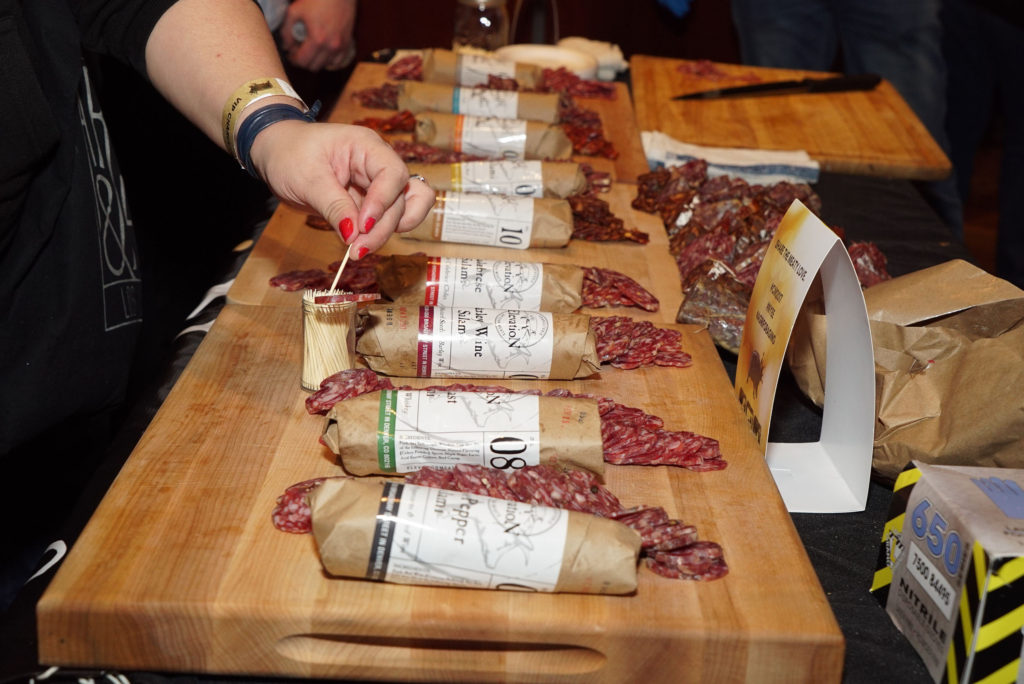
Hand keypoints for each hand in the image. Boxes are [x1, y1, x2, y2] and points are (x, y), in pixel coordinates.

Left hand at [249, 120, 434, 257]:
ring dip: (387, 233)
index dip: (384, 201)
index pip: (393, 173)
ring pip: (402, 211)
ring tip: (359, 250)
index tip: (363, 225)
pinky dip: (379, 234)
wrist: (276, 153)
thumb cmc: (288, 153)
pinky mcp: (368, 203)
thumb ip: (333, 205)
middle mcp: (378, 164)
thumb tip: (353, 234)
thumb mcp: (307, 178)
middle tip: (356, 250)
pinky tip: (361, 245)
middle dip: (381, 227)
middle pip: (400, 197)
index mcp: (366, 146)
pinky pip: (386, 220)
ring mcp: (376, 185)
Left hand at [280, 0, 356, 70]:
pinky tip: (323, 51)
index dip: (293, 59)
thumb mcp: (294, 11)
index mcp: (317, 39)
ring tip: (310, 49)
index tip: (290, 53)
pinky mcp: (348, 43)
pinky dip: (329, 60)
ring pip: (325, 65)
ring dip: (316, 60)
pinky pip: (338, 61)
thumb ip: (286, 31)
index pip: (303, 61)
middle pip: (313, 67)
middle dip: (303, 61)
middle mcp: (331, 46)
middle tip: (299, 50)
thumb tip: (287, 46)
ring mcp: (341, 46)